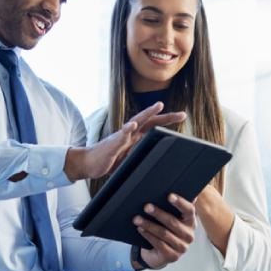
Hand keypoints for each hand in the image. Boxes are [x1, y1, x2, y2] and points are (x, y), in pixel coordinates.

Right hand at [63, 102, 186, 180]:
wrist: (88, 164)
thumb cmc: (109, 161)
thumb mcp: (130, 160)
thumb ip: (141, 157)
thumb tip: (157, 162)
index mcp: (135, 137)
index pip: (154, 126)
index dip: (167, 120)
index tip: (182, 116)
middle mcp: (130, 133)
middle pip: (150, 121)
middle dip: (166, 116)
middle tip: (182, 114)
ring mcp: (121, 137)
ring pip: (136, 122)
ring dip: (147, 113)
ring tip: (158, 106)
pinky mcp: (111, 145)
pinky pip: (119, 136)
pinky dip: (126, 130)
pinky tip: (132, 125)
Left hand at [135, 194, 195, 269]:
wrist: (159, 254)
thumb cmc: (165, 232)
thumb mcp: (171, 219)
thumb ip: (174, 207)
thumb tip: (175, 186)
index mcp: (190, 222)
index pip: (189, 210)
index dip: (180, 203)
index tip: (169, 196)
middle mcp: (189, 235)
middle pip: (173, 222)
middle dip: (158, 213)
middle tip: (146, 207)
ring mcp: (182, 247)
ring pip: (163, 233)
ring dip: (149, 225)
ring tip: (137, 219)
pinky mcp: (172, 256)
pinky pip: (159, 244)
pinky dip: (148, 235)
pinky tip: (141, 229)